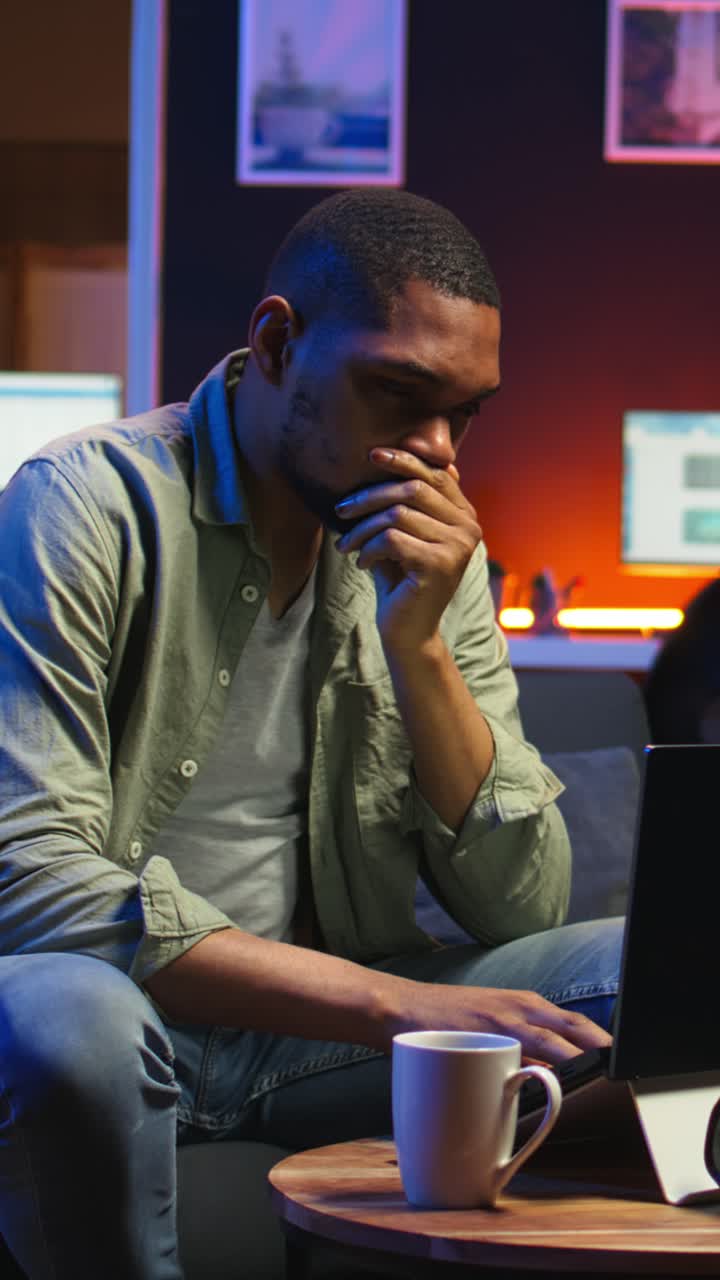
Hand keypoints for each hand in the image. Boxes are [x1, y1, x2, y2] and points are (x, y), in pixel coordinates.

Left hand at [335, 448, 481, 653]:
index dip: (403, 460)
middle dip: (369, 496)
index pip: (435, 474)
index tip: (370, 455)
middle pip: (413, 489)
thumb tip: (388, 455)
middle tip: (341, 510)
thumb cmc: (400, 580)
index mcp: (464, 516)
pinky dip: (368, 549)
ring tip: (346, 545)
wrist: (408, 631)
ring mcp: (458, 547)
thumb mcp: (402, 534)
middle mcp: (469, 528)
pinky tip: (361, 563)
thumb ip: (403, 502)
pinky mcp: (440, 565)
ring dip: (362, 528)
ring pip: (397, 514)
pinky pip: (391, 539)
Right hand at [388, 980, 611, 1063]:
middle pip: (576, 1028)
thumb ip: (522, 1045)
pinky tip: (556, 1088)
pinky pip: (521, 1056)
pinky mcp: (483, 1035)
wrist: (398, 1007)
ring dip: (582, 1060)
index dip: (604, 1042)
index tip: (626, 1064)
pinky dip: (542, 1071)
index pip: (577, 1023)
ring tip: (605, 1079)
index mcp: (526, 1004)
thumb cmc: (446, 1021)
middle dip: (604, 1050)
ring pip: (556, 1040)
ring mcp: (504, 1020)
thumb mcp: (491, 1023)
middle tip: (627, 1073)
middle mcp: (521, 1007)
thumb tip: (552, 1077)